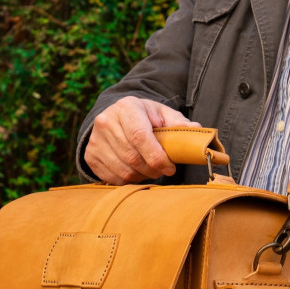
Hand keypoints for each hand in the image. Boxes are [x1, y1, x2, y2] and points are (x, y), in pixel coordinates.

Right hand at [84, 96, 199, 184]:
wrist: (114, 118)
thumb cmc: (144, 117)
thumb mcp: (162, 114)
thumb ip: (180, 124)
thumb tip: (198, 131)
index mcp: (127, 108)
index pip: (140, 137)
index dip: (157, 157)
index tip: (170, 167)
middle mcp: (106, 122)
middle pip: (133, 157)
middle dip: (153, 169)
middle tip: (163, 170)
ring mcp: (95, 140)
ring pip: (124, 171)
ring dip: (142, 176)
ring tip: (150, 169)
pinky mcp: (91, 156)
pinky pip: (113, 178)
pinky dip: (128, 180)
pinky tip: (136, 171)